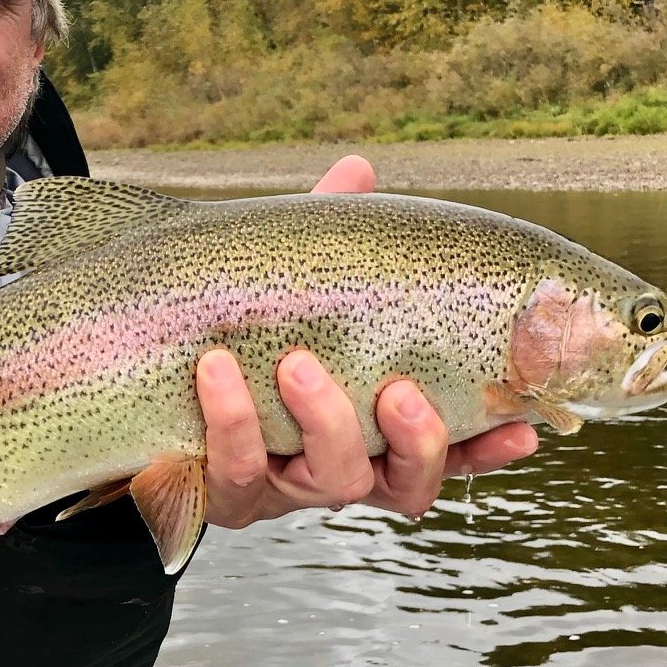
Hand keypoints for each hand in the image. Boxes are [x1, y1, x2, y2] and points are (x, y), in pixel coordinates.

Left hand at [196, 155, 537, 526]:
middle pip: (406, 485)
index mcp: (371, 430)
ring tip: (297, 363)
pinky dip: (232, 424)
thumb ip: (325, 243)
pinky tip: (217, 372)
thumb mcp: (284, 287)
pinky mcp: (220, 498)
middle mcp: (339, 469)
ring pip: (330, 485)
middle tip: (398, 391)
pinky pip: (233, 478)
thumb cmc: (236, 334)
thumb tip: (356, 169)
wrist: (140, 384)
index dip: (488, 449)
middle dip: (414, 440)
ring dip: (323, 422)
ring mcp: (282, 490)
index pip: (449, 450)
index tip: (527, 429)